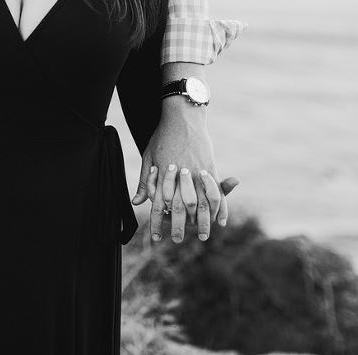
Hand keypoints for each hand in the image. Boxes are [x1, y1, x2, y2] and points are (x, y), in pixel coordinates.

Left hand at [131, 103, 238, 243]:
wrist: (181, 116)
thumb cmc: (162, 136)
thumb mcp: (149, 157)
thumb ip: (145, 182)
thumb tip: (136, 202)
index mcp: (163, 176)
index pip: (158, 205)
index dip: (157, 223)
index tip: (156, 238)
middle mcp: (180, 177)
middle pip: (180, 208)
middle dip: (179, 227)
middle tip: (179, 241)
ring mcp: (197, 173)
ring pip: (201, 204)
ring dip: (203, 222)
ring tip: (204, 236)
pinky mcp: (210, 168)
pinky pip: (216, 192)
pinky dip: (221, 208)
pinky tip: (221, 220)